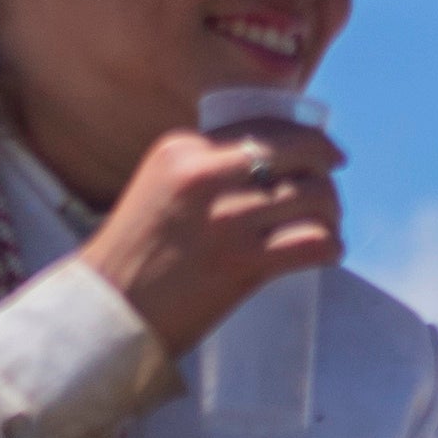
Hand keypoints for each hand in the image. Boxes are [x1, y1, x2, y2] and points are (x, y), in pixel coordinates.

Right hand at [79, 113, 345, 362]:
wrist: (106, 310)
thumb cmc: (138, 255)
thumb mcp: (162, 188)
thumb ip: (209, 171)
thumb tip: (279, 163)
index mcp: (182, 149)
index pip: (267, 126)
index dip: (309, 140)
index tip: (327, 156)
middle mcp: (204, 174)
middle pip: (302, 153)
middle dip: (325, 174)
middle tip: (327, 197)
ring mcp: (225, 217)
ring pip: (316, 196)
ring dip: (331, 215)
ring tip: (323, 230)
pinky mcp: (242, 261)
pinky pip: (315, 240)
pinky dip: (330, 247)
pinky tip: (324, 253)